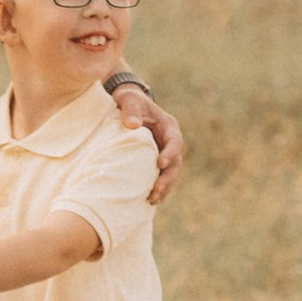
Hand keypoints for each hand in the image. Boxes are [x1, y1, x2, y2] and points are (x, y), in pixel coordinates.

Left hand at [115, 84, 184, 206]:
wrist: (126, 106)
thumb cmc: (128, 100)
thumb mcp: (129, 99)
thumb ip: (130, 109)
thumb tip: (133, 125)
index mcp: (168, 127)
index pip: (175, 142)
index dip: (170, 154)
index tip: (160, 164)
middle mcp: (169, 142)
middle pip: (175, 163)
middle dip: (167, 179)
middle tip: (155, 191)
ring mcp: (163, 153)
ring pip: (170, 174)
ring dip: (163, 188)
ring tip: (152, 200)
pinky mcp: (154, 162)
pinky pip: (160, 177)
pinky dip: (156, 188)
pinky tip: (148, 200)